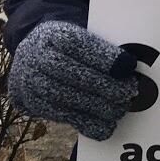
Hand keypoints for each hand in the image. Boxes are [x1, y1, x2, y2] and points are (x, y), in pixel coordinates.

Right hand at [8, 21, 138, 140]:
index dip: (103, 57)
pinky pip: (60, 115)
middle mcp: (36, 57)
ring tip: (120, 110)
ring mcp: (30, 82)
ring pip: (64, 97)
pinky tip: (106, 126)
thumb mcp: (81, 34)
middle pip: (70, 73)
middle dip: (103, 85)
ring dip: (96, 106)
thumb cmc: (68, 46)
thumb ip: (100, 47)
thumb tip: (129, 66)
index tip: (129, 65)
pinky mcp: (32, 103)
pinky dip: (85, 122)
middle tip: (129, 92)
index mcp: (52, 35)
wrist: (30, 56)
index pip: (76, 44)